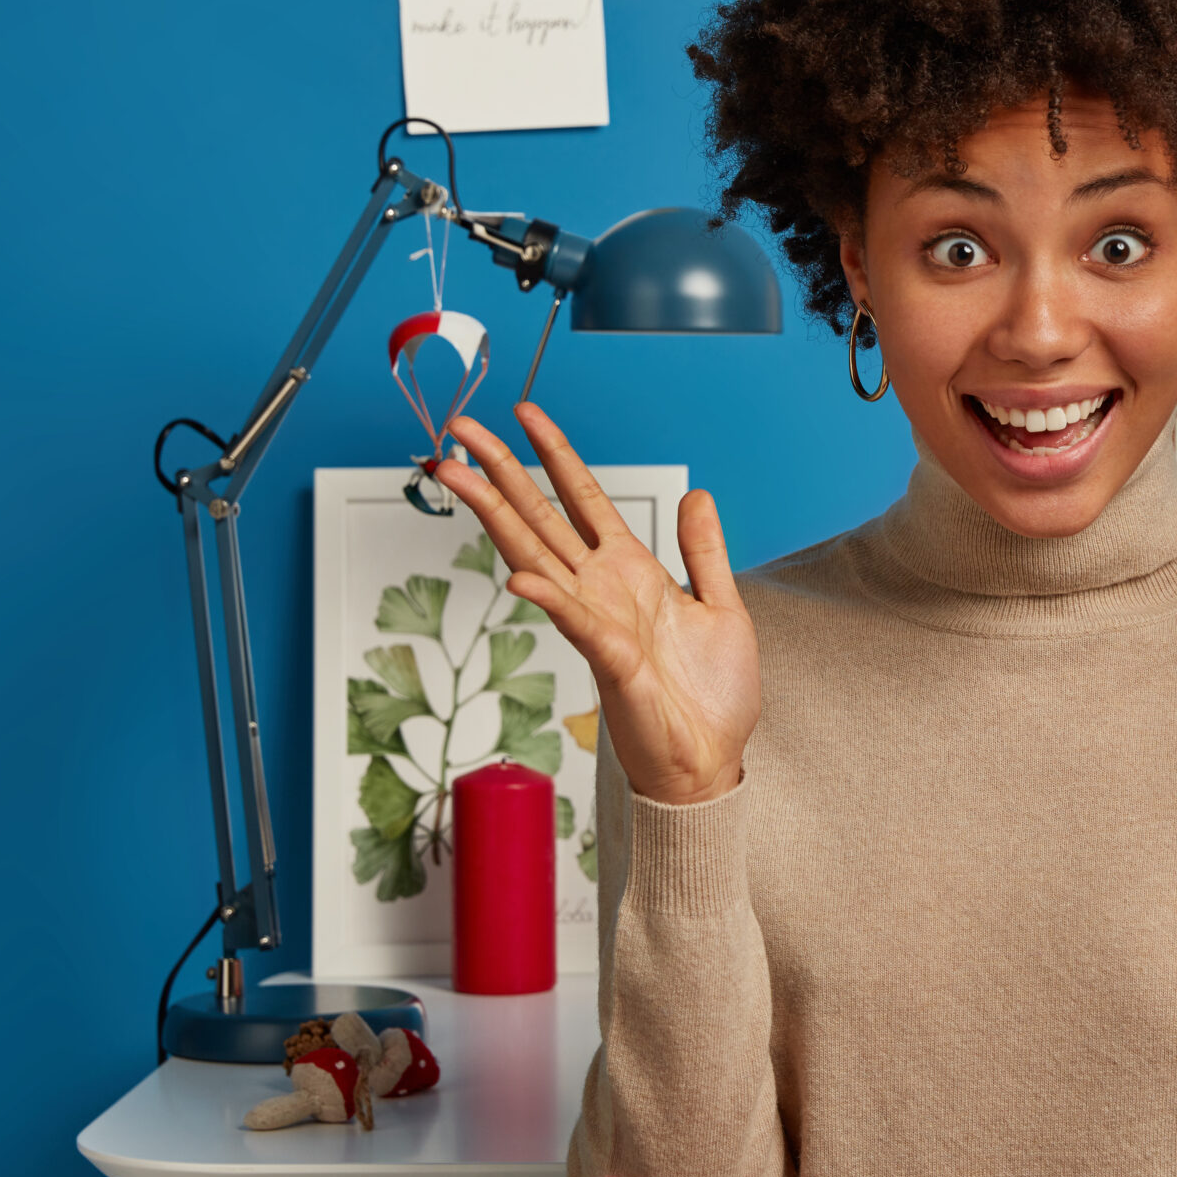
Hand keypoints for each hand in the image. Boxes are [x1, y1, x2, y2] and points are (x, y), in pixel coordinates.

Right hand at [436, 404, 760, 807]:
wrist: (710, 761)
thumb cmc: (711, 697)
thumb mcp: (721, 606)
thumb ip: (704, 550)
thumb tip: (697, 494)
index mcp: (632, 572)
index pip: (584, 499)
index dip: (555, 454)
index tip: (525, 415)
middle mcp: (603, 590)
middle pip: (540, 516)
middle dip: (500, 471)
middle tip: (458, 429)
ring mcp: (598, 621)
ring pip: (536, 554)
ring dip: (495, 513)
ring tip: (455, 475)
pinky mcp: (610, 658)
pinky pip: (574, 620)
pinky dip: (549, 596)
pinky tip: (520, 574)